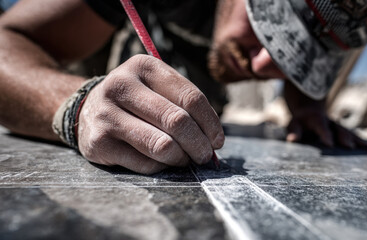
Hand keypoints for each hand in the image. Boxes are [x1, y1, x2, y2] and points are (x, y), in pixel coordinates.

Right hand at [76, 55, 224, 173]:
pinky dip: (161, 167)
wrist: (88, 110)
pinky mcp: (98, 143)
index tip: (218, 140)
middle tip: (205, 155)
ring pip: (162, 145)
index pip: (190, 97)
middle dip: (199, 144)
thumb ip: (185, 105)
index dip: (210, 123)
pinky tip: (162, 161)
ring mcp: (107, 115)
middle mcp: (121, 86)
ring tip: (185, 159)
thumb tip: (214, 140)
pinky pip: (145, 164)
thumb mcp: (157, 87)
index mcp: (144, 66)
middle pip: (177, 121)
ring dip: (181, 158)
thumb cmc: (136, 100)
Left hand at [284, 80, 365, 148]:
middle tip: (350, 146)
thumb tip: (292, 139)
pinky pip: (351, 134)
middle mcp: (329, 121)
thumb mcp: (293, 124)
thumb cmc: (300, 121)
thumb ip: (294, 131)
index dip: (326, 135)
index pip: (321, 127)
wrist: (309, 110)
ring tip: (365, 147)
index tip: (330, 144)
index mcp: (316, 119)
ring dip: (355, 139)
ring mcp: (337, 125)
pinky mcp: (341, 130)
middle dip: (344, 137)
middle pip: (338, 129)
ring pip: (347, 131)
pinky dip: (358, 140)